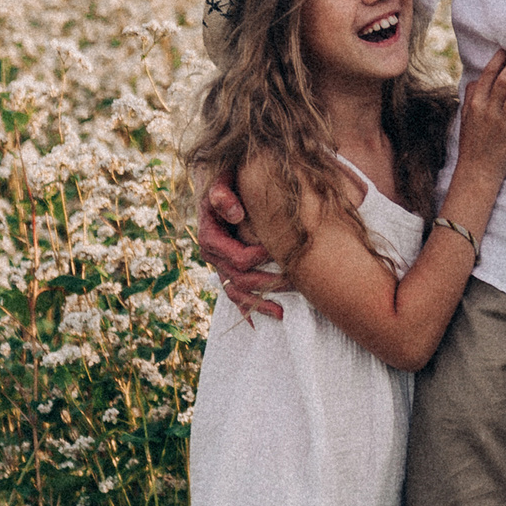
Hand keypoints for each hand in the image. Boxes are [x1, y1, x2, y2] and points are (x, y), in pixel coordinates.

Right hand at [196, 177, 283, 319]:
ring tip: (282, 313)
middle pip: (239, 280)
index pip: (236, 257)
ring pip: (237, 293)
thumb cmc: (227, 181)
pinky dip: (247, 310)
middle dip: (268, 283)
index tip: (276, 251)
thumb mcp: (222, 182)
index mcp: (210, 237)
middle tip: (295, 282)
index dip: (257, 259)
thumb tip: (236, 214)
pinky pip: (235, 295)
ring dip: (259, 304)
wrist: (224, 185)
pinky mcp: (229, 270)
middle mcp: (213, 256)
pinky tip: (260, 323)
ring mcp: (220, 265)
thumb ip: (224, 195)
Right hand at [455, 50, 505, 180]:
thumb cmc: (472, 143)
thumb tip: (478, 79)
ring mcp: (502, 123)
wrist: (478, 171)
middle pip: (503, 81)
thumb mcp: (465, 118)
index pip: (488, 76)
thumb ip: (471, 97)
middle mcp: (488, 112)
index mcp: (475, 105)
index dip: (499, 60)